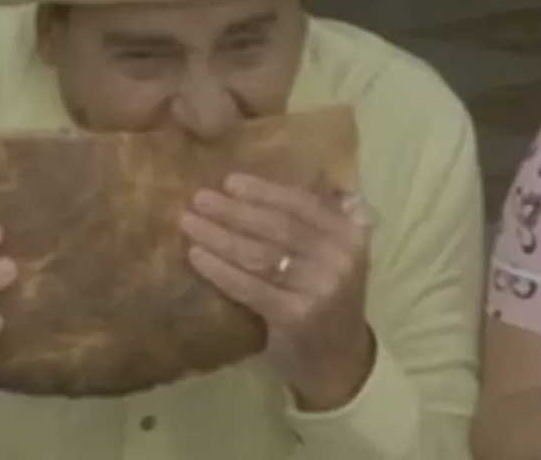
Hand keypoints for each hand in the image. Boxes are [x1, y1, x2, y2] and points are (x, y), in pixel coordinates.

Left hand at [180, 173, 374, 410]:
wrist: (339, 360)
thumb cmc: (328, 298)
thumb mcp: (337, 254)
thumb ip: (318, 220)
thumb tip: (270, 185)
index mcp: (351, 234)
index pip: (303, 204)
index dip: (265, 191)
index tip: (230, 181)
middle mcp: (340, 257)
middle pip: (279, 227)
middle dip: (235, 210)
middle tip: (200, 197)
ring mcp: (319, 288)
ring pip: (260, 255)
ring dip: (220, 236)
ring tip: (189, 222)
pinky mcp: (295, 316)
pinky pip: (249, 287)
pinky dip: (220, 270)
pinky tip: (197, 256)